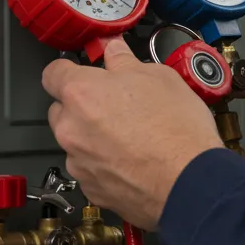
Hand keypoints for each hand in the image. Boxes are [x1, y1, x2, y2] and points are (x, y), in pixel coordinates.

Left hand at [41, 37, 220, 228]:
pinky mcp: (91, 190)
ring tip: (131, 137)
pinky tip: (133, 161)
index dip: (68, 70)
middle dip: (81, 106)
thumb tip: (115, 54)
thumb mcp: (160, 78)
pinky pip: (90, 170)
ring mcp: (79, 163)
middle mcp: (71, 129)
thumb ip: (126, 63)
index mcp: (82, 93)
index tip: (83, 72)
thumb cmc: (177, 131)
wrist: (191, 182)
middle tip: (116, 105)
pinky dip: (104, 165)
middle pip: (61, 110)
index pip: (53, 73)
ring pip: (75, 143)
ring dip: (93, 137)